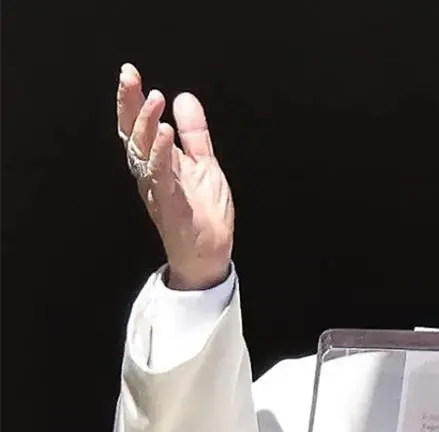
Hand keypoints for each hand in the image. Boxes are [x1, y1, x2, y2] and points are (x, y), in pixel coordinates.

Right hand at [117, 63, 233, 289]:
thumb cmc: (202, 211)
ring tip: (155, 97)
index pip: (137, 125)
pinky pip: (161, 175)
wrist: (209, 252)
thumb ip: (194, 133)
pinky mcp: (171, 203)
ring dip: (146, 123)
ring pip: (142, 151)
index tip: (129, 72)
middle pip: (131, 133)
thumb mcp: (202, 163)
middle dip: (129, 103)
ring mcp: (158, 188)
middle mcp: (150, 172)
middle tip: (130, 75)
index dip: (131, 99)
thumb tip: (184, 97)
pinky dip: (161, 153)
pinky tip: (164, 133)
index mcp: (155, 161)